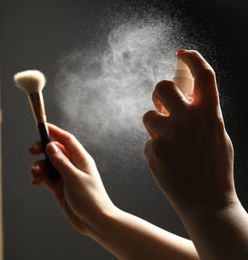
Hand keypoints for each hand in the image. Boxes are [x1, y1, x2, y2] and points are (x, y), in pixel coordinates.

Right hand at [29, 123, 115, 234]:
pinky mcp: (59, 187)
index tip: (41, 127)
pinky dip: (39, 177)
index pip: (66, 140)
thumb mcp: (74, 178)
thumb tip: (50, 145)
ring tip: (34, 174)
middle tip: (31, 151)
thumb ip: (61, 162)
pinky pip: (46, 177)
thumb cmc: (90, 198)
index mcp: (81, 159)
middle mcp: (73, 165)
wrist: (95, 221)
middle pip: (54, 150)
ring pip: (48, 164)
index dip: (54, 132)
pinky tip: (35, 181)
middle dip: (42, 149)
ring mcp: (65, 176)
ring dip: (38, 166)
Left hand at [142, 50, 235, 214]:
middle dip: (159, 93)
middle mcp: (189, 119)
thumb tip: (185, 99)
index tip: (183, 53)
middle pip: (162, 86)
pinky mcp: (154, 149)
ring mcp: (170, 134)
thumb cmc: (213, 168)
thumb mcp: (216, 135)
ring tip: (168, 143)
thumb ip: (202, 115)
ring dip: (155, 126)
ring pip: (148, 115)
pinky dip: (155, 149)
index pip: (203, 75)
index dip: (192, 58)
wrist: (207, 201)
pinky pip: (148, 141)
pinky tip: (168, 163)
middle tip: (162, 104)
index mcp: (210, 114)